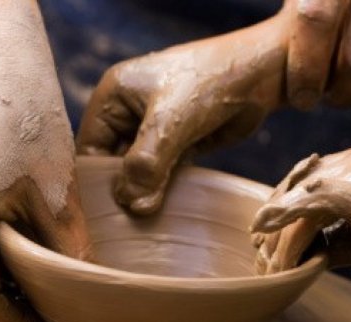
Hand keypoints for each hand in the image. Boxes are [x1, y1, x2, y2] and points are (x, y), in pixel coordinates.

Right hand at [77, 19, 288, 213]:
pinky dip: (164, 189)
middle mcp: (128, 112)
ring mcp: (154, 129)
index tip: (107, 212)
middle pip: (112, 161)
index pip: (90, 146)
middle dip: (122, 188)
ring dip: (145, 192)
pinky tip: (167, 208)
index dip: (97, 179)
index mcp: (113, 97)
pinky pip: (162, 172)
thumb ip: (147, 165)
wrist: (260, 73)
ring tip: (148, 219)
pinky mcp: (177, 142)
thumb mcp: (171, 123)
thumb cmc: (210, 83)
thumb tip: (132, 206)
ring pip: (138, 171)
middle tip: (130, 221)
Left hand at [250, 143, 350, 298]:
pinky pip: (309, 203)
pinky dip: (283, 219)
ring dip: (278, 229)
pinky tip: (264, 231)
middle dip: (275, 215)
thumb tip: (301, 249)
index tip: (266, 232)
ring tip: (265, 257)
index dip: (284, 205)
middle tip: (257, 244)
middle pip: (298, 183)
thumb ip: (332, 235)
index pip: (309, 178)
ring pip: (300, 195)